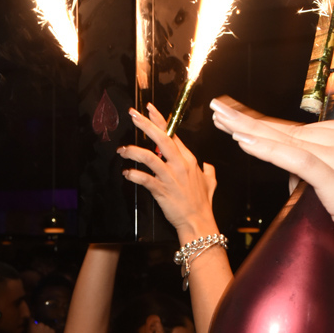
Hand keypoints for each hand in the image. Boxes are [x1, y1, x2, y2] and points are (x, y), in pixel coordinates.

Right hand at [28, 320, 55, 332]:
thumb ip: (28, 330)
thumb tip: (29, 326)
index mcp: (33, 325)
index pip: (31, 319)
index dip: (31, 321)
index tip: (32, 322)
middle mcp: (40, 324)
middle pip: (39, 324)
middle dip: (39, 327)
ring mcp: (47, 327)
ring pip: (45, 327)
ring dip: (44, 330)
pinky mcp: (53, 330)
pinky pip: (50, 330)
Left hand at [117, 103, 218, 240]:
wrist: (198, 222)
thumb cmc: (202, 204)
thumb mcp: (210, 183)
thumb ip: (208, 171)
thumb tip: (208, 165)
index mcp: (189, 160)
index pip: (173, 134)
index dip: (161, 120)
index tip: (149, 109)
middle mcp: (180, 165)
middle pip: (162, 139)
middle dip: (146, 125)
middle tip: (133, 115)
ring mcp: (171, 178)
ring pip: (150, 157)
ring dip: (134, 151)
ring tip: (122, 149)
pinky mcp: (162, 190)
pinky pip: (145, 179)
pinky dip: (134, 175)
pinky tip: (127, 173)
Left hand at [210, 96, 333, 270]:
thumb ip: (325, 167)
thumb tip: (286, 162)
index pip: (309, 129)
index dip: (271, 124)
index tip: (242, 116)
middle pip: (297, 130)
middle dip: (253, 122)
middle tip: (220, 110)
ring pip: (293, 141)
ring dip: (251, 132)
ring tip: (223, 123)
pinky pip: (298, 160)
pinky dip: (268, 150)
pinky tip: (244, 142)